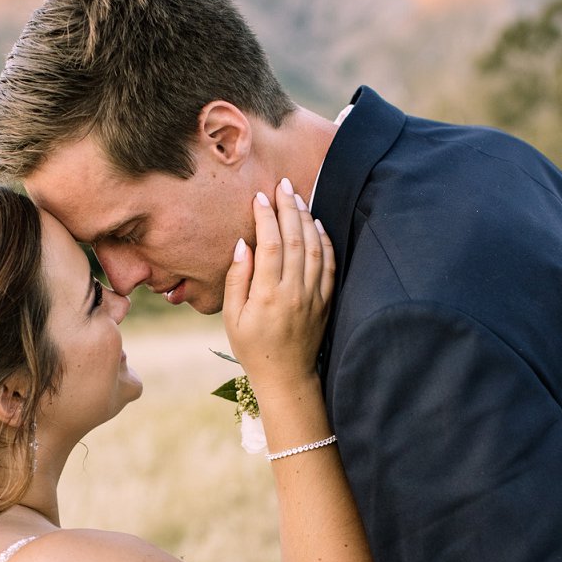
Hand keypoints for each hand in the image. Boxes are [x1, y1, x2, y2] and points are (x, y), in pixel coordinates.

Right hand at [223, 180, 333, 389]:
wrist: (286, 377)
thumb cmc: (253, 347)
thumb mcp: (232, 317)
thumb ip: (238, 279)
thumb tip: (243, 243)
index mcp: (267, 296)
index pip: (271, 245)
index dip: (266, 217)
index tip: (260, 197)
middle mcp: (294, 293)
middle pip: (295, 239)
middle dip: (288, 208)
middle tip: (282, 185)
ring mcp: (314, 296)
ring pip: (314, 248)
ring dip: (307, 219)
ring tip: (297, 198)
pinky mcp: (326, 301)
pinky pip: (329, 264)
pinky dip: (325, 241)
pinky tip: (317, 225)